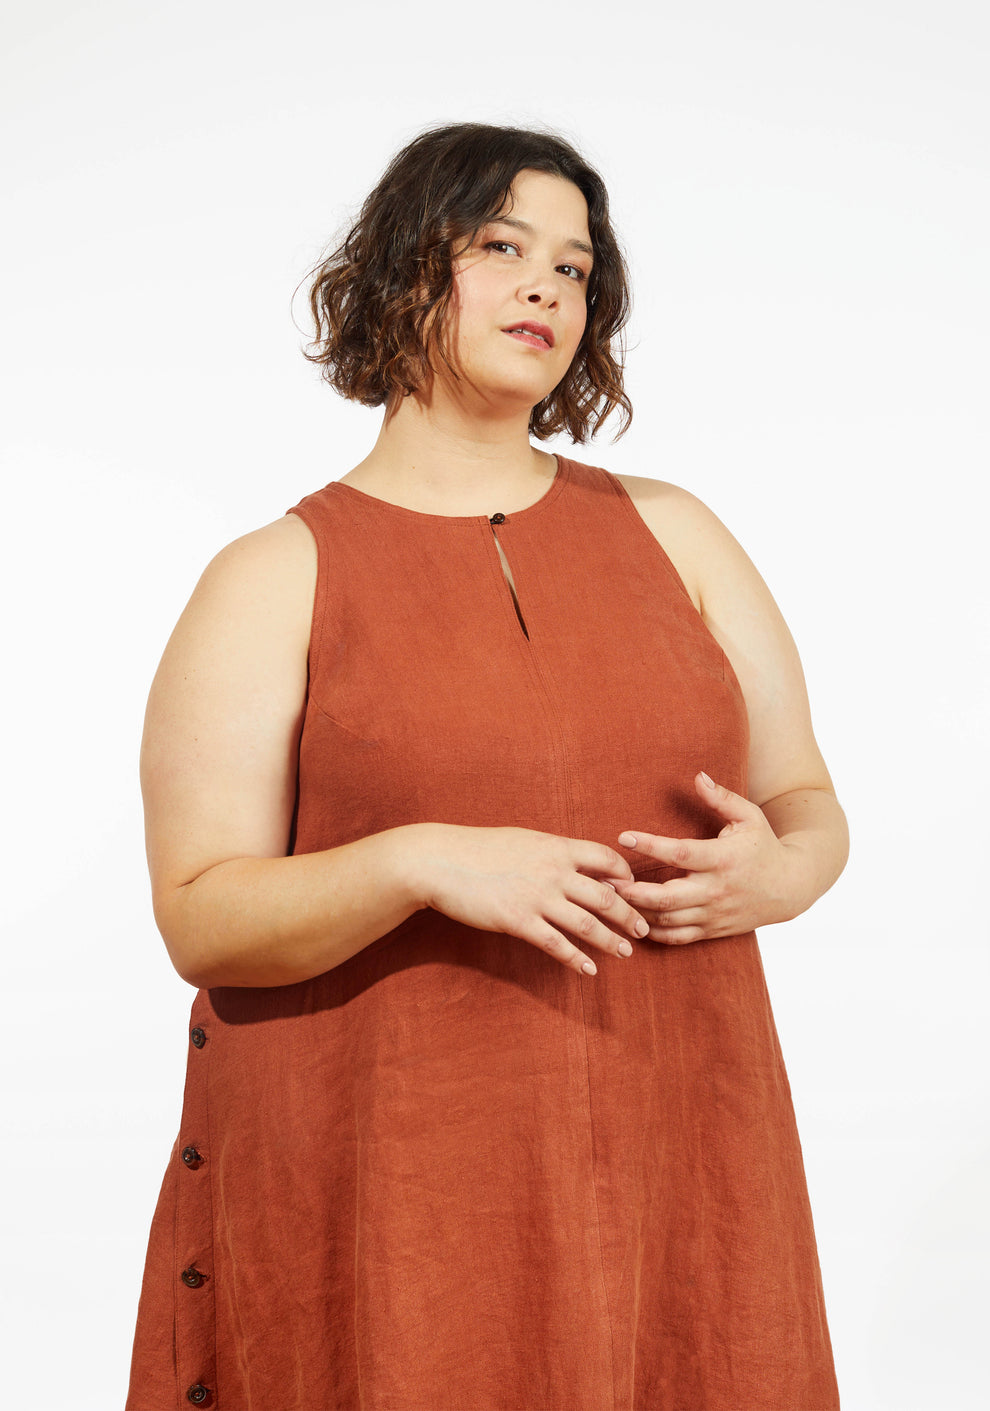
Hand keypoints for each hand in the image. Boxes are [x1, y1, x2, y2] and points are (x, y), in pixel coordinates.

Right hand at [410, 823, 650, 975]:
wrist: (440, 861)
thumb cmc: (478, 849)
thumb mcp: (523, 840)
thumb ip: (552, 852)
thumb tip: (575, 860)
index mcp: (556, 847)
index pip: (606, 858)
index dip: (625, 875)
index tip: (633, 890)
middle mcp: (553, 871)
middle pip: (606, 895)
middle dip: (629, 914)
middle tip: (643, 929)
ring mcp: (537, 897)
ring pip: (587, 923)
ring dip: (610, 940)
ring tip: (625, 952)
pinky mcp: (518, 920)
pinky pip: (556, 944)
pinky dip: (576, 958)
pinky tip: (588, 969)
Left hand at [611, 772, 801, 943]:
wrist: (790, 888)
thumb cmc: (764, 847)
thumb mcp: (749, 817)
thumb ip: (722, 798)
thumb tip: (698, 776)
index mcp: (722, 859)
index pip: (680, 853)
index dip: (650, 845)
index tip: (623, 837)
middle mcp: (716, 890)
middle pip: (667, 897)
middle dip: (632, 892)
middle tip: (605, 881)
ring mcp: (713, 913)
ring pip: (668, 920)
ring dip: (637, 912)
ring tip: (611, 900)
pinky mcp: (712, 930)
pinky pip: (678, 937)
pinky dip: (654, 932)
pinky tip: (634, 920)